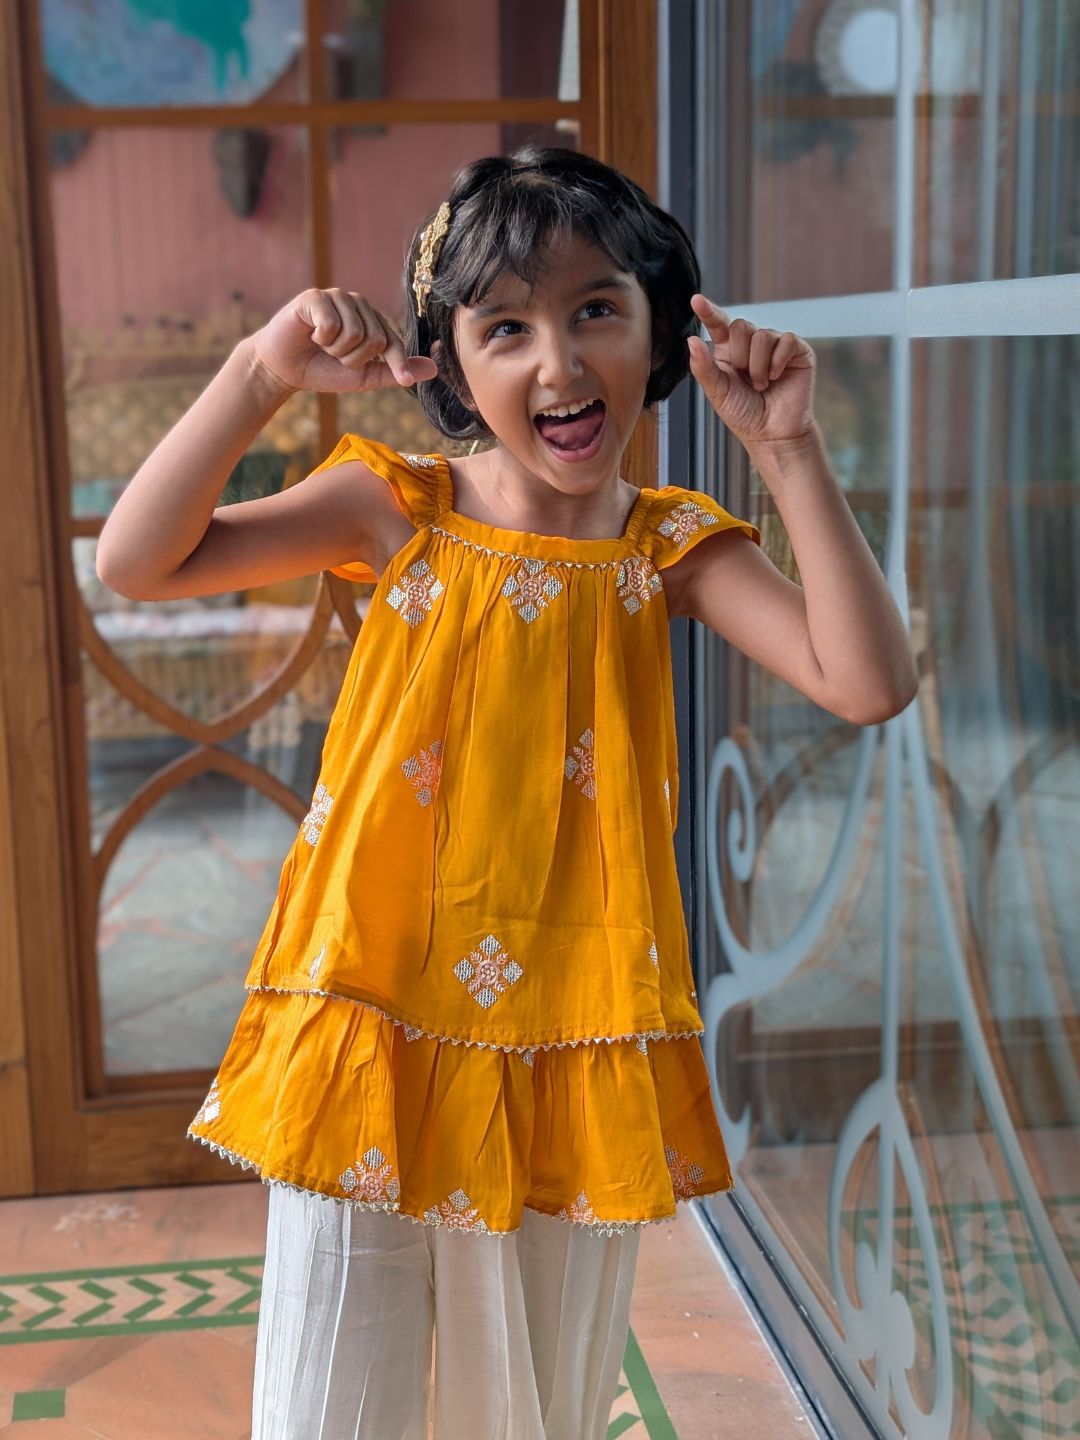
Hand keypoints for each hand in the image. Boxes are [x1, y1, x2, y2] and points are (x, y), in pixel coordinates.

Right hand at [249, 288, 438, 394]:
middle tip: (334, 356)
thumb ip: (394, 372)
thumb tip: (434, 369)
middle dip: (353, 359)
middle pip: (375, 339)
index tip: (403, 380)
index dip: (397, 362)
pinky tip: (310, 334)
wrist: (285, 369)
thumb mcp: (363, 377)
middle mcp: (358, 304)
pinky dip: (321, 338)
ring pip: (354, 332)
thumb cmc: (324, 370)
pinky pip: (332, 323)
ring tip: (322, 345)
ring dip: (336, 350)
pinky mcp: (315, 296)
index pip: (393, 342)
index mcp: (373, 321)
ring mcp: (337, 297)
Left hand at [686, 294, 815, 447]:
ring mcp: (776, 344)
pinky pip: (785, 340)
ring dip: (758, 366)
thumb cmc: (744, 414)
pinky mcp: (797, 350)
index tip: (696, 300)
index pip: (719, 324)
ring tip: (762, 385)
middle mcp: (752, 343)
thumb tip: (691, 339)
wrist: (772, 433)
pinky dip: (777, 362)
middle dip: (740, 356)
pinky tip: (777, 378)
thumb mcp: (717, 393)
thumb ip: (703, 368)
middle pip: (741, 326)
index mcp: (729, 350)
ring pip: (763, 335)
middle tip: (746, 380)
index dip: (709, 311)